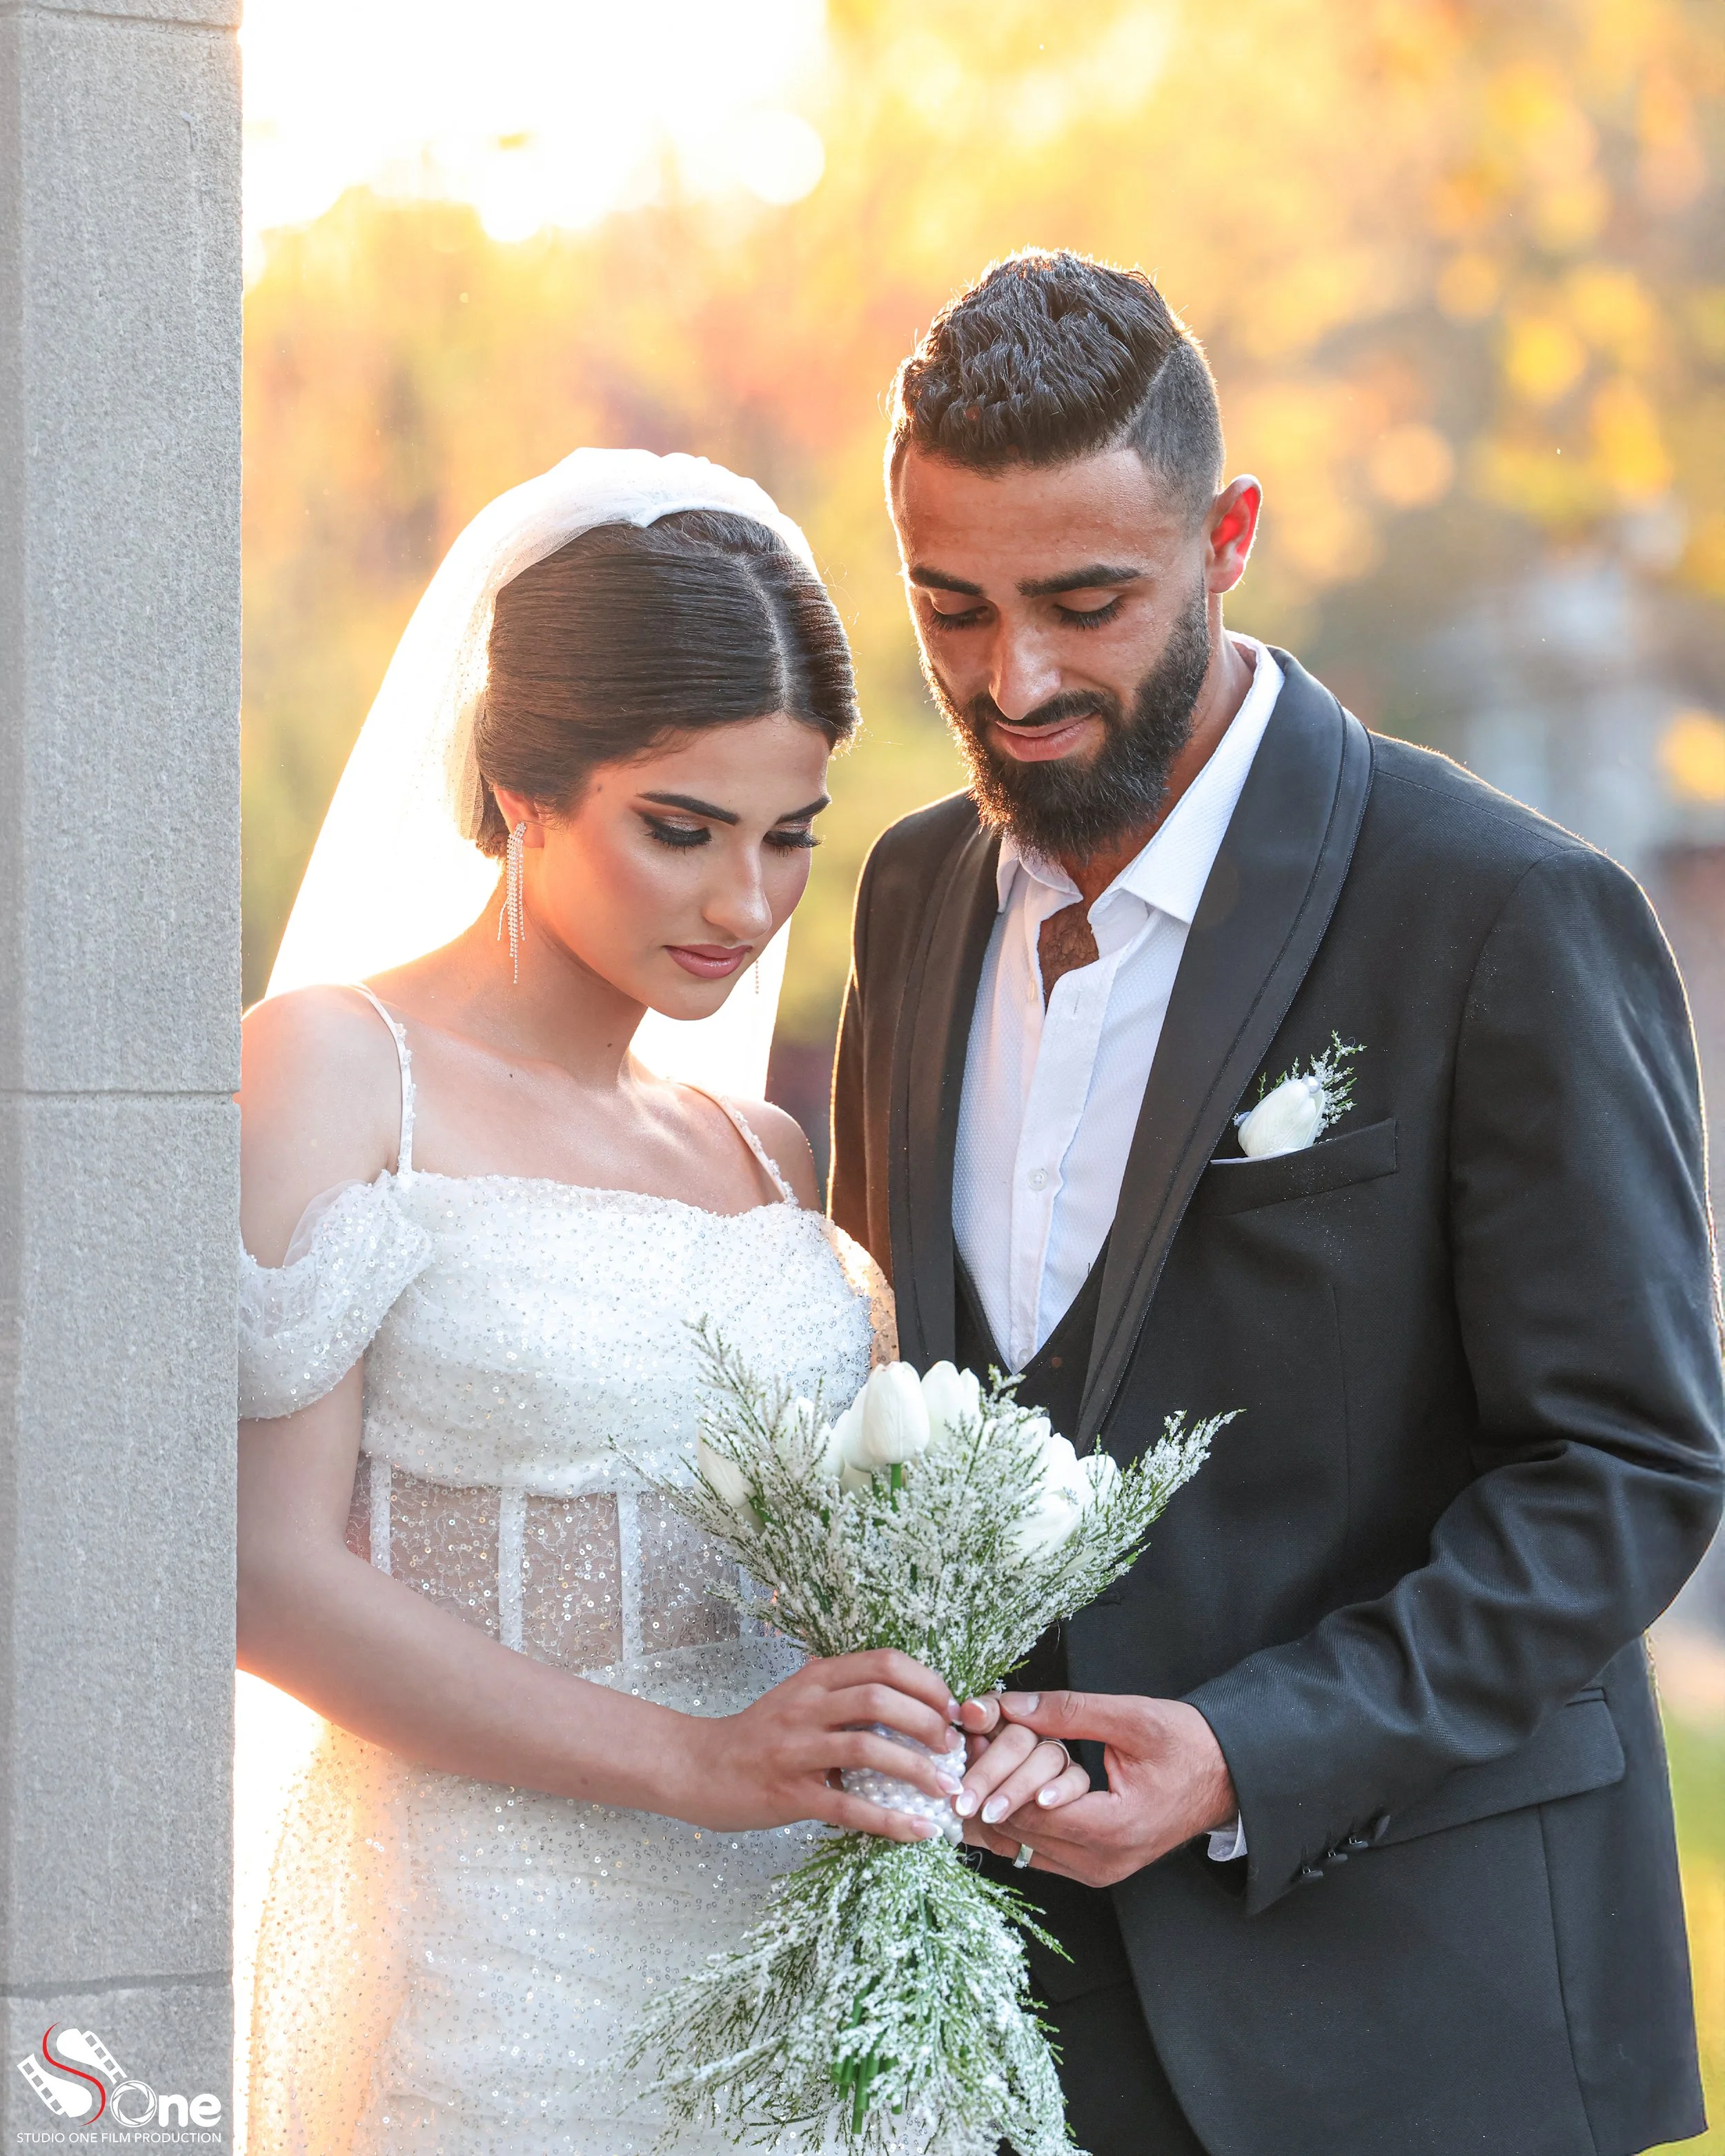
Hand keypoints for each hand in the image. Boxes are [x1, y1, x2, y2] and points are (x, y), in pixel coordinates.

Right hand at [670, 1649, 962, 1842]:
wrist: (696, 1768)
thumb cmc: (755, 1736)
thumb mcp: (795, 1697)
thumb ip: (839, 1691)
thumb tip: (898, 1692)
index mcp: (814, 1679)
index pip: (882, 1663)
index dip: (926, 1682)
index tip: (950, 1707)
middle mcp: (806, 1707)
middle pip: (880, 1699)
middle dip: (928, 1722)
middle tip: (953, 1747)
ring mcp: (795, 1750)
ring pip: (867, 1749)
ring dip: (917, 1769)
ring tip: (946, 1788)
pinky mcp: (788, 1794)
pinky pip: (848, 1808)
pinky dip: (890, 1821)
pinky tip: (919, 1831)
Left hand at [957, 1689, 1236, 1885]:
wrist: (1228, 1775)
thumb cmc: (1188, 1745)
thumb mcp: (1130, 1718)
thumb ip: (1067, 1712)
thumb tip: (1009, 1704)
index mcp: (1114, 1829)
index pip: (1029, 1811)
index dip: (992, 1774)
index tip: (966, 1739)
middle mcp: (1103, 1863)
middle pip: (1019, 1831)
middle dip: (986, 1787)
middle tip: (960, 1748)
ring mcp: (1100, 1871)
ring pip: (1023, 1845)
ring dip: (996, 1805)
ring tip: (972, 1764)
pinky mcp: (1097, 1867)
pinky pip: (1041, 1850)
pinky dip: (1017, 1820)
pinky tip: (998, 1789)